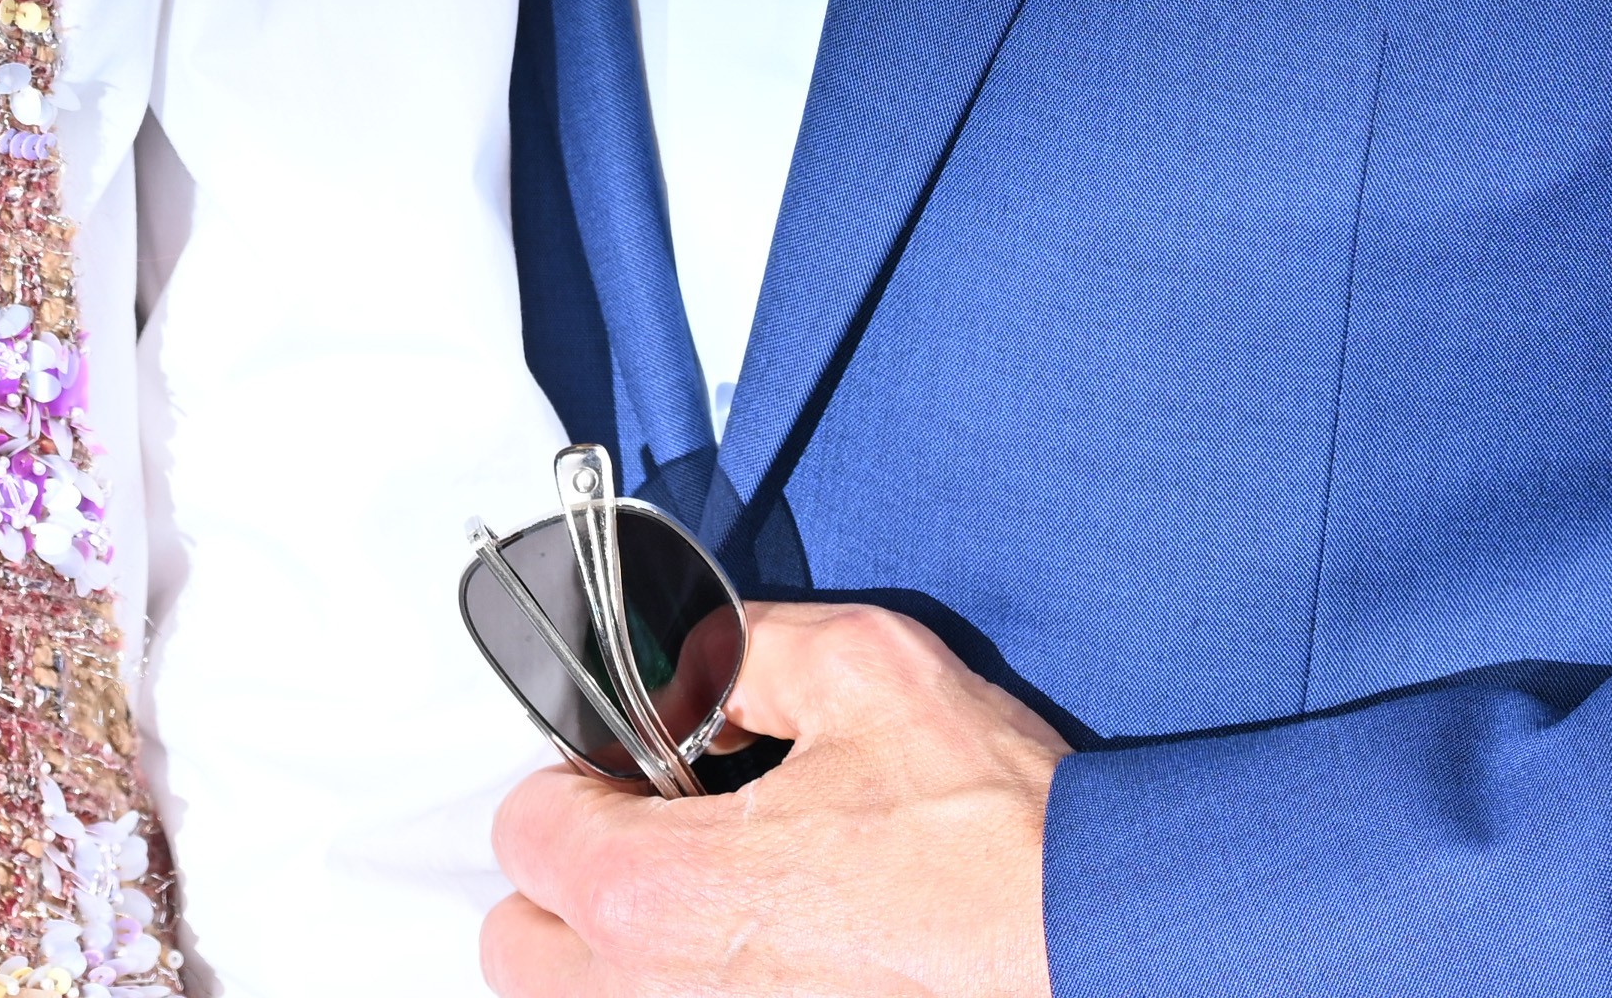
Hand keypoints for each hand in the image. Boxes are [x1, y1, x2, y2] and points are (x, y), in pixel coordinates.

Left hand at [481, 602, 1063, 997]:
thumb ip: (733, 647)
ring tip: (722, 899)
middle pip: (521, 949)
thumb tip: (680, 665)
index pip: (523, 831)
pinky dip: (690, 988)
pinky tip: (775, 953)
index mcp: (656, 897)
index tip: (639, 764)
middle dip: (569, 881)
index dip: (579, 775)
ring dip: (618, 953)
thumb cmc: (985, 827)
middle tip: (660, 832)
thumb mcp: (858, 668)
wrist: (1091, 941)